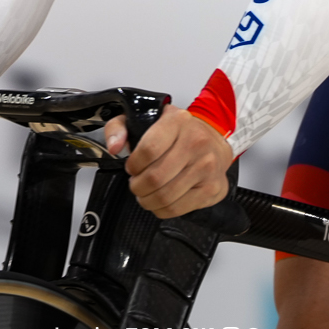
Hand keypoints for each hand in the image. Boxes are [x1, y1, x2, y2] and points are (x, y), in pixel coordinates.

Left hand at [106, 104, 232, 218]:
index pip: (148, 150)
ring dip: (148, 200)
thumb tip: (115, 147)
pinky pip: (178, 209)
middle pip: (155, 178)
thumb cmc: (178, 132)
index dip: (134, 165)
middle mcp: (196, 142)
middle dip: (137, 186)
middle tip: (136, 184)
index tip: (132, 167)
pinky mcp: (212, 188)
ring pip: (165, 197)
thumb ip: (119, 127)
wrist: (214, 141)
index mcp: (178, 121)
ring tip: (146, 193)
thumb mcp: (146, 119)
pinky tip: (160, 200)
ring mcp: (207, 166)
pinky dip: (162, 210)